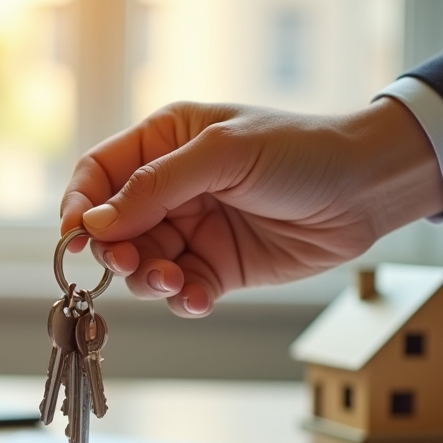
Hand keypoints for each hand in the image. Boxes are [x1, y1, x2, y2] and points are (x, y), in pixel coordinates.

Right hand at [59, 100, 442, 316]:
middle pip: (113, 228)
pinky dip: (183, 300)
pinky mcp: (217, 267)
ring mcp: (192, 229)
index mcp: (163, 142)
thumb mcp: (224, 154)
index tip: (76, 237)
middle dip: (115, 251)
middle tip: (131, 263)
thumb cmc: (301, 150)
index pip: (98, 173)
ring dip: (149, 279)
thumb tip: (95, 222)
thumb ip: (156, 186)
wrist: (367, 188)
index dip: (80, 205)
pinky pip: (181, 291)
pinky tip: (200, 297)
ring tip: (175, 280)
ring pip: (142, 265)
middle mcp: (170, 187)